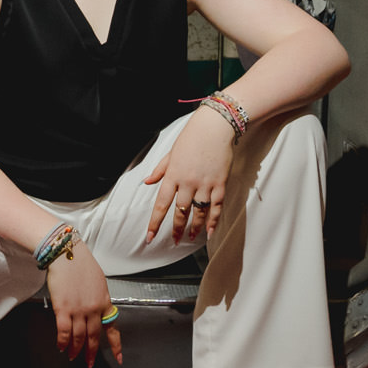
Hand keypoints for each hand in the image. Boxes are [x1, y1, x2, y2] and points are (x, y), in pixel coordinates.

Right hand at [48, 249, 120, 367]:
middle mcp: (94, 309)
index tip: (119, 358)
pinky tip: (61, 347)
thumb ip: (99, 298)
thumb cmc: (81, 264)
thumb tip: (96, 309)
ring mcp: (79, 310)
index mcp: (104, 302)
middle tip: (89, 363)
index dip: (116, 345)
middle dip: (91, 352)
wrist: (67, 253)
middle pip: (94, 337)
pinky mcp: (63, 309)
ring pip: (79, 337)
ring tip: (72, 356)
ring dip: (76, 349)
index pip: (112, 327)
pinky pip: (64, 331)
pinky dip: (63, 342)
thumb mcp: (98, 282)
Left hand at [143, 110, 234, 245]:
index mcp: (173, 175)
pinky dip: (213, 221)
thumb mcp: (171, 153)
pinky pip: (216, 207)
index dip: (155, 223)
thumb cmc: (191, 137)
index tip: (150, 236)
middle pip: (180, 212)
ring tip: (190, 237)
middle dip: (176, 229)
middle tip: (174, 241)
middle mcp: (187, 182)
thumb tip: (147, 182)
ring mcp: (205, 184)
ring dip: (194, 227)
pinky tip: (210, 232)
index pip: (161, 204)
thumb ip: (160, 170)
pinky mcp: (220, 183)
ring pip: (199, 212)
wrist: (215, 126)